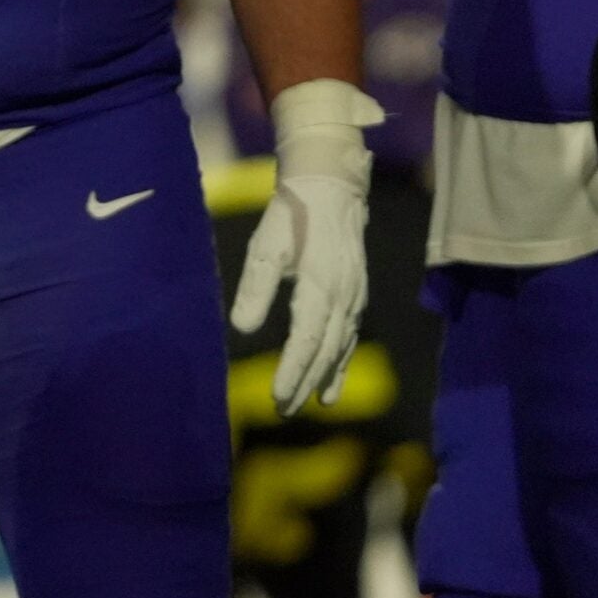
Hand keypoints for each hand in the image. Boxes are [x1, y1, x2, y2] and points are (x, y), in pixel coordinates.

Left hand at [230, 168, 370, 415]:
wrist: (329, 188)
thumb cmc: (291, 216)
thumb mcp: (266, 246)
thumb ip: (255, 288)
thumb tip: (241, 329)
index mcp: (321, 288)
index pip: (306, 342)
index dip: (293, 373)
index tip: (278, 398)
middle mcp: (344, 298)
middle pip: (325, 351)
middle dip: (306, 382)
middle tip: (286, 409)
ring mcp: (355, 297)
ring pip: (341, 346)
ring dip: (326, 375)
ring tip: (315, 402)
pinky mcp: (356, 292)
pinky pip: (351, 334)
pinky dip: (342, 358)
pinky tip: (335, 371)